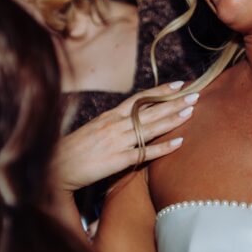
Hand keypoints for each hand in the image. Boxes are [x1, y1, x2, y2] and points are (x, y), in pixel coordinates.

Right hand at [53, 82, 196, 191]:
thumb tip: (127, 120)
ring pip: (150, 127)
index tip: (179, 84)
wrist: (55, 168)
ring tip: (192, 111)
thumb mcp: (92, 130)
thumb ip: (110, 124)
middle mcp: (114, 125)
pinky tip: (179, 142)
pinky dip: (163, 147)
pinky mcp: (117, 160)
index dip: (160, 91)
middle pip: (150, 111)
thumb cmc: (73, 151)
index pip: (139, 99)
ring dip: (173, 119)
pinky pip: (145, 152)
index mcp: (108, 117)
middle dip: (174, 102)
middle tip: (196, 94)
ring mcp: (117, 142)